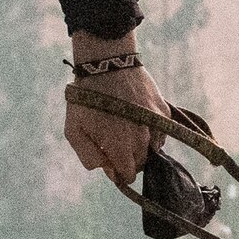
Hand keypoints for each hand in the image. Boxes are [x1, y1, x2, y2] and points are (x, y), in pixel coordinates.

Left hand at [62, 55, 163, 184]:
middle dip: (128, 158)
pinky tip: (136, 118)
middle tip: (114, 140)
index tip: (110, 160)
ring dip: (140, 145)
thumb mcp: (74, 130)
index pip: (129, 175)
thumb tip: (108, 169)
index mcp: (120, 147)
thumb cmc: (86, 98)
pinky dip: (151, 131)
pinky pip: (160, 133)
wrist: (107, 63)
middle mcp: (142, 139)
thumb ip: (89, 157)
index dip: (118, 171)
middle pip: (140, 162)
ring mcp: (155, 125)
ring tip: (125, 127)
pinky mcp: (163, 111)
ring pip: (151, 148)